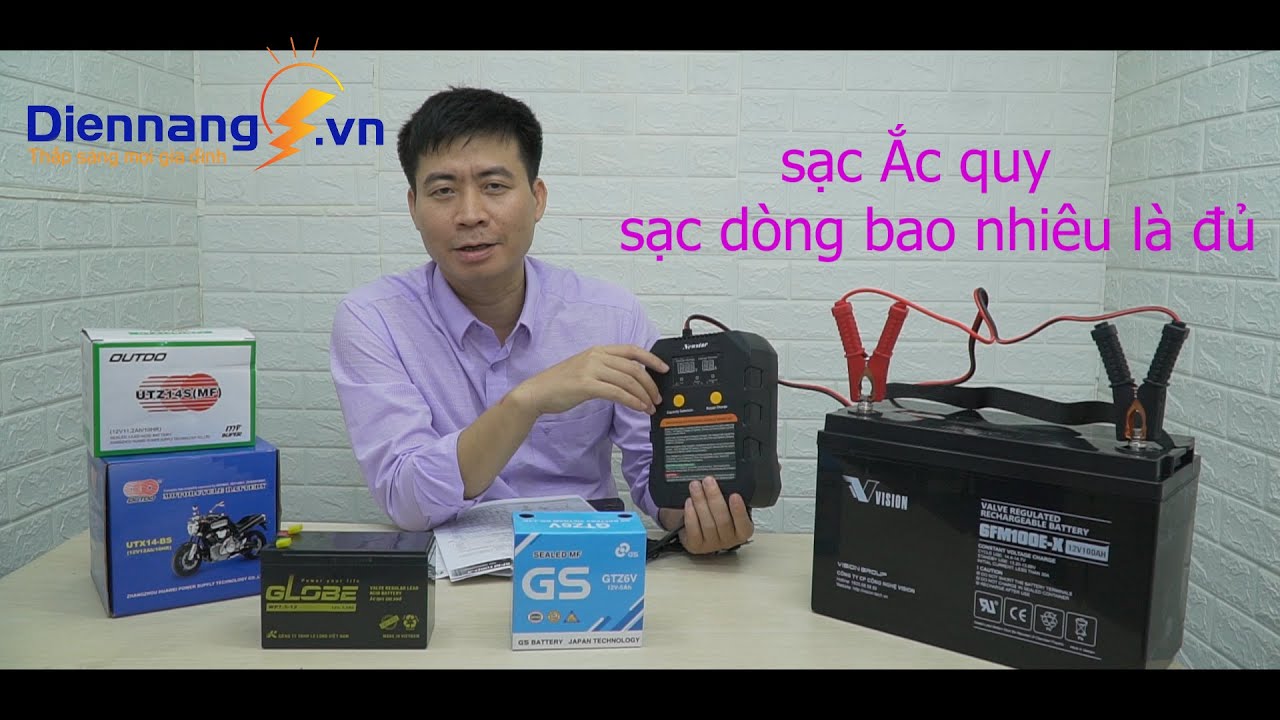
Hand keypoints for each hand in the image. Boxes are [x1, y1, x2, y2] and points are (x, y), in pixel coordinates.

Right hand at [514, 344, 667, 416]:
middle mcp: (596, 356)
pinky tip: (638, 408)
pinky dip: (632, 401)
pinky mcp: (586, 385)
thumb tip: (630, 380)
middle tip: (657, 397)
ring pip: (628, 381)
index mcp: (598, 350)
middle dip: (650, 384)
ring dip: (643, 395)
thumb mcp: (586, 369)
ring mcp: (591, 369)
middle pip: (634, 368)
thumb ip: (606, 369)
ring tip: (650, 406)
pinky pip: (617, 393)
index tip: (664, 369)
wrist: (537, 392)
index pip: (632, 350)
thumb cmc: (560, 384)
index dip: (651, 359)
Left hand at [676, 476, 753, 554]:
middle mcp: (728, 540)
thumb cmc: (717, 516)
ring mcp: (712, 544)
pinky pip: (694, 530)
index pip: (743, 523)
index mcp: (742, 530)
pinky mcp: (696, 546)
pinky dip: (691, 515)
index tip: (735, 495)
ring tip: (695, 486)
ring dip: (700, 502)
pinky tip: (689, 502)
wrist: (700, 531)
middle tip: (708, 481)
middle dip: (714, 498)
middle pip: (723, 520)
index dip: (739, 510)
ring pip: (707, 524)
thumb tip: (725, 480)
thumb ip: (729, 498)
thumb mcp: (729, 508)